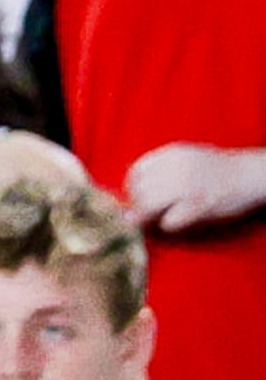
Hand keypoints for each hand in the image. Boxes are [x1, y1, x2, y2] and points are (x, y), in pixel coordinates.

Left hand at [127, 144, 265, 232]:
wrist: (251, 175)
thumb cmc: (216, 169)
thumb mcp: (185, 159)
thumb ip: (157, 172)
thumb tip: (129, 196)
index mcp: (171, 154)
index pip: (135, 172)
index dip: (133, 188)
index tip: (141, 196)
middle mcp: (176, 168)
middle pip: (138, 192)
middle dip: (139, 206)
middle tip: (151, 212)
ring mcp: (187, 187)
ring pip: (148, 208)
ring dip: (150, 217)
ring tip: (164, 217)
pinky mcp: (198, 206)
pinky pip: (168, 222)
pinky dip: (170, 225)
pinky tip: (180, 220)